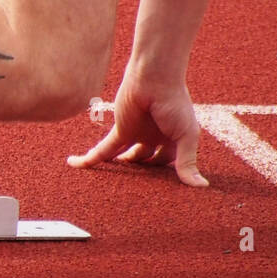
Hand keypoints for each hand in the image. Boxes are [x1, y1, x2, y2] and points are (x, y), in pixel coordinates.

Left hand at [67, 69, 208, 186]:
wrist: (155, 78)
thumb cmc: (175, 104)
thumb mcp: (186, 135)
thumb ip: (188, 161)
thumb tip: (201, 187)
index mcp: (175, 141)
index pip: (170, 165)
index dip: (167, 180)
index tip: (165, 199)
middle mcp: (155, 139)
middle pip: (147, 164)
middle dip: (143, 178)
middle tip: (136, 199)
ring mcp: (137, 135)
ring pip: (126, 159)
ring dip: (120, 171)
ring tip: (110, 191)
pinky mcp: (119, 131)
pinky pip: (103, 150)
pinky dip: (90, 159)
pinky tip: (75, 166)